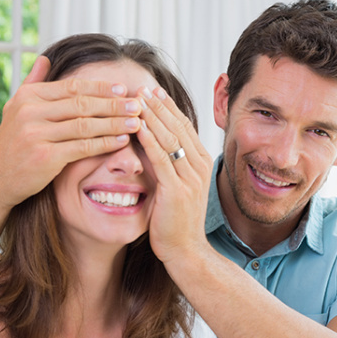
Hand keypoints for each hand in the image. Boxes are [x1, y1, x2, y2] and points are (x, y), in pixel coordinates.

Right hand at [0, 56, 143, 210]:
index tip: (122, 89)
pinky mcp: (45, 157)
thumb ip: (32, 83)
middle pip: (82, 104)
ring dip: (114, 123)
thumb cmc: (11, 145)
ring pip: (86, 125)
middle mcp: (30, 112)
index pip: (72, 88)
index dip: (100, 88)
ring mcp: (37, 134)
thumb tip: (45, 59)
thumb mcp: (14, 109)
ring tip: (135, 122)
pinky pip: (83, 147)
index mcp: (28, 97)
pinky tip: (121, 141)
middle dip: (113, 104)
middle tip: (137, 104)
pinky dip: (105, 143)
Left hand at [136, 86, 213, 263]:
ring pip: (169, 138)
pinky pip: (161, 158)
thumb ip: (172, 164)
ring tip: (135, 99)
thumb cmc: (176, 220)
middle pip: (177, 126)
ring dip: (151, 116)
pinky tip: (136, 125)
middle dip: (158, 105)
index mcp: (201, 162)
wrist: (186, 250)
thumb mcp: (178, 186)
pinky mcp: (177, 190)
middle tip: (140, 87)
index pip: (183, 126)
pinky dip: (148, 139)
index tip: (151, 90)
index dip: (167, 107)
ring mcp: (190, 178)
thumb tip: (156, 144)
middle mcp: (199, 166)